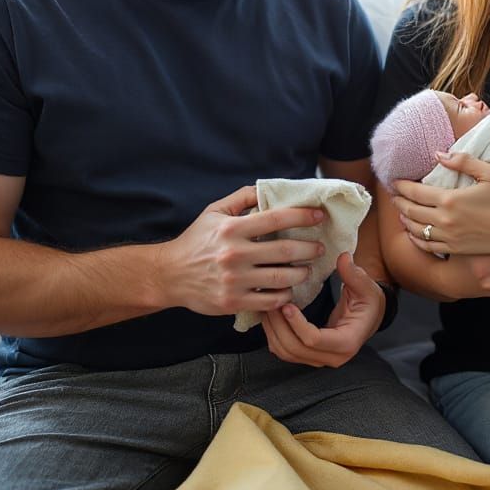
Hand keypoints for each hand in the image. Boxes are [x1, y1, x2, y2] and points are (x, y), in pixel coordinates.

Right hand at [157, 186, 325, 315]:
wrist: (169, 275)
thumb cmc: (195, 241)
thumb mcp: (214, 212)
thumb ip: (241, 198)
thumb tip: (267, 188)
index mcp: (232, 228)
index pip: (276, 218)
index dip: (302, 216)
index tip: (319, 216)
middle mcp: (234, 254)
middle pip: (285, 250)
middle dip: (309, 248)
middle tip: (319, 247)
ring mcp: (234, 280)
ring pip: (281, 277)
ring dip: (301, 273)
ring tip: (307, 269)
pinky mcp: (233, 302)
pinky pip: (269, 301)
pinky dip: (285, 296)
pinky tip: (289, 290)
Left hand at [261, 252, 385, 366]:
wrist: (370, 316)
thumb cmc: (368, 302)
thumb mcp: (366, 286)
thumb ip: (354, 274)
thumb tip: (344, 258)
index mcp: (347, 342)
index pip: (314, 340)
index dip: (297, 324)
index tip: (286, 304)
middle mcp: (333, 357)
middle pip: (295, 349)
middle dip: (278, 326)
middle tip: (271, 302)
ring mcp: (320, 359)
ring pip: (286, 353)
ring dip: (273, 331)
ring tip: (268, 307)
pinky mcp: (309, 356)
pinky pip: (284, 352)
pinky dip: (274, 336)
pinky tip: (271, 316)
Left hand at [392, 151, 489, 255]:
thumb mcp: (489, 172)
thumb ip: (462, 161)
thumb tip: (438, 155)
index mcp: (450, 200)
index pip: (415, 192)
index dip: (401, 186)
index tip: (395, 181)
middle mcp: (445, 220)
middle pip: (410, 211)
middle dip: (398, 202)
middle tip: (393, 195)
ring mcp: (449, 237)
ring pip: (416, 229)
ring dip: (404, 219)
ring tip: (400, 211)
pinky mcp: (455, 249)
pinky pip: (427, 245)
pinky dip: (415, 238)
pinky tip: (413, 232)